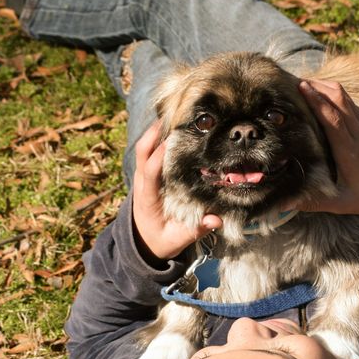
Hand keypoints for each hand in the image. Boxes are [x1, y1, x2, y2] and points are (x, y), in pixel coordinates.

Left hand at [132, 121, 221, 261]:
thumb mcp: (179, 240)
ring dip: (156, 131)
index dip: (159, 156)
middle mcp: (141, 184)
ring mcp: (142, 177)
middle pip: (142, 151)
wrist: (144, 242)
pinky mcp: (147, 174)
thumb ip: (197, 229)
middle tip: (175, 117)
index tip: (173, 141)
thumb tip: (216, 220)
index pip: (150, 172)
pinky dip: (158, 137)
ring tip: (176, 116)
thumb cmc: (163, 239)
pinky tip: (174, 128)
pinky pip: (149, 151)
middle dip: (154, 133)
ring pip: (144, 148)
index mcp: (147, 199)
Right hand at [295, 79, 358, 222]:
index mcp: (350, 150)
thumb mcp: (341, 204)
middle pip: (338, 98)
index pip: (333, 118)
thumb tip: (282, 204)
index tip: (300, 87)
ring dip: (322, 86)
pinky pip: (347, 100)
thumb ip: (313, 202)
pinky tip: (316, 94)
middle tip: (289, 82)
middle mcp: (358, 132)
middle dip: (315, 86)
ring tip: (298, 84)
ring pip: (343, 95)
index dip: (317, 100)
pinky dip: (331, 92)